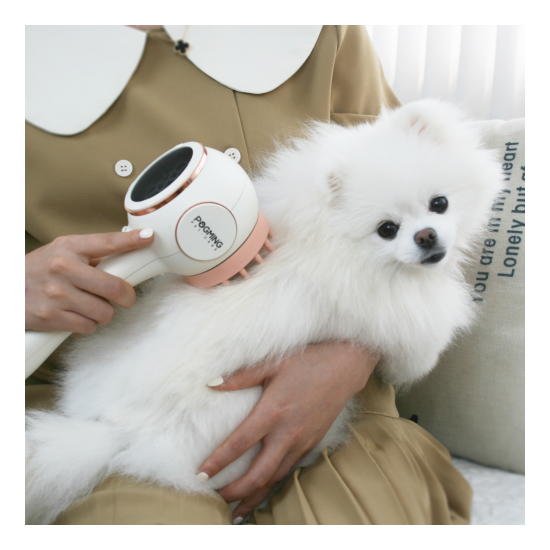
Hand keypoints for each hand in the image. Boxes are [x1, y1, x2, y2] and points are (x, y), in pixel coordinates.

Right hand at [25, 230, 153, 333]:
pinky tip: (75, 315)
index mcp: (68, 247)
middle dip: (127, 296)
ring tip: (89, 305)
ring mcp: (56, 294)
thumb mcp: (61, 252)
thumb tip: (127, 250)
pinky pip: (88, 326)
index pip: (106, 242)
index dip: (131, 241)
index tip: (149, 238)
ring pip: (104, 312)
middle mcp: (62, 268)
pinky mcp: (51, 317)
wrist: (7, 290)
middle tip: (124, 297)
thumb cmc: (39, 270)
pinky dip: (87, 324)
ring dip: (103, 312)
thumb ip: (92, 254)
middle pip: (114, 287)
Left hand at [198, 342, 378, 520]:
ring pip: (275, 478)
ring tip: (236, 509)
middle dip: (235, 492)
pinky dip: (273, 484)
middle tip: (215, 499)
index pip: (240, 444)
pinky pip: (289, 470)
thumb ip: (241, 376)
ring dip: (254, 496)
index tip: (201, 476)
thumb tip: (210, 383)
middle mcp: (287, 432)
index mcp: (273, 412)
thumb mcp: (272, 363)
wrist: (345, 366)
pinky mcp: (312, 443)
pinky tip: (263, 489)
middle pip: (258, 474)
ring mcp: (302, 441)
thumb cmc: (308, 361)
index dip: (218, 462)